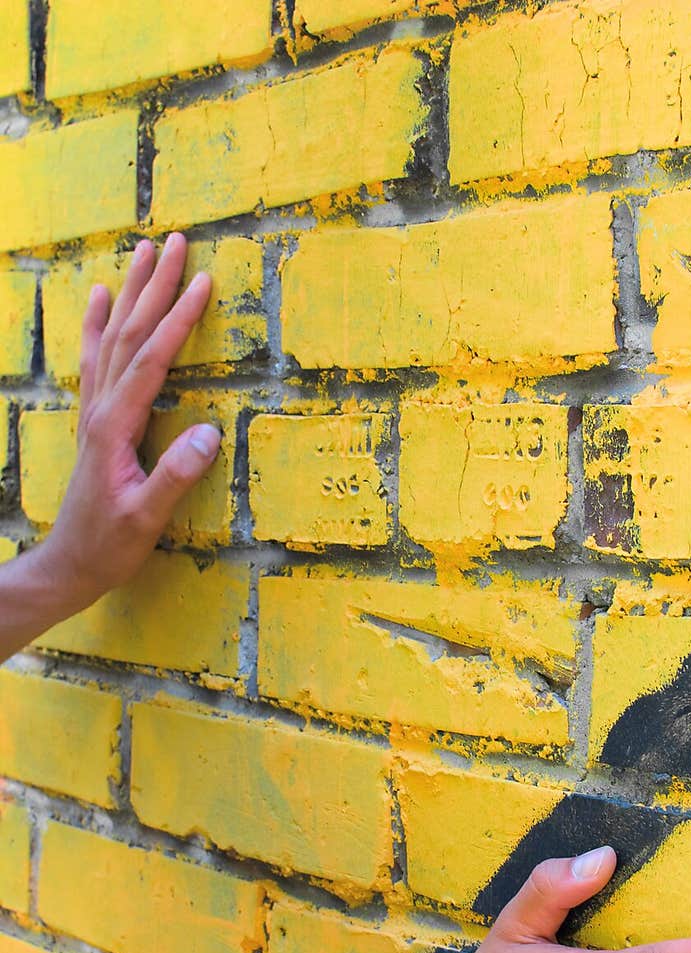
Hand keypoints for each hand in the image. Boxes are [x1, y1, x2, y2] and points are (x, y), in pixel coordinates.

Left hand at [38, 232, 220, 609]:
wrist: (70, 563)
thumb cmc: (111, 545)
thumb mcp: (146, 518)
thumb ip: (175, 476)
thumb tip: (210, 433)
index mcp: (116, 427)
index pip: (151, 359)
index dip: (178, 319)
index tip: (203, 281)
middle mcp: (101, 410)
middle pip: (128, 333)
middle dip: (154, 286)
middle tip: (176, 242)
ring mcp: (94, 411)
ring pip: (111, 337)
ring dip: (129, 293)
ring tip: (144, 252)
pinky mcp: (95, 420)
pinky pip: (95, 359)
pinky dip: (95, 323)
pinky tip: (96, 297)